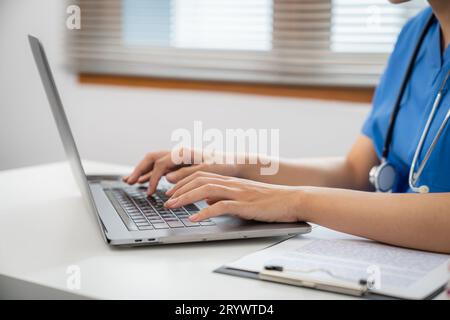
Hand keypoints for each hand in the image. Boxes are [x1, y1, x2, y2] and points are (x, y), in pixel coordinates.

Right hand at [123, 149, 241, 194]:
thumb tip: (167, 178)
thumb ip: (186, 174)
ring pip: (154, 162)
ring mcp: (178, 158)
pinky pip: (161, 168)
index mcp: (183, 152)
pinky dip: (151, 174)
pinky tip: (144, 182)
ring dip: (142, 171)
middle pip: (152, 158)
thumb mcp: (206, 171)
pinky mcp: (180, 164)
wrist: (234, 164)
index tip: (150, 192)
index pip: (160, 164)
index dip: (153, 178)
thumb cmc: (223, 166)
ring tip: (130, 181)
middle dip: (139, 170)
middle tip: (129, 181)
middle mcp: (178, 153)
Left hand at [164, 171, 304, 222]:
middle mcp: (231, 183)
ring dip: (185, 198)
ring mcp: (237, 193)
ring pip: (205, 190)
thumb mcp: (243, 196)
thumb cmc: (270, 200)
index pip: (201, 176)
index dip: (183, 182)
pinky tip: (194, 218)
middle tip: (165, 199)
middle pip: (198, 180)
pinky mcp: (244, 205)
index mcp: (230, 180)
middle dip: (179, 188)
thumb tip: (208, 202)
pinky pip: (220, 207)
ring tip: (172, 206)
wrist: (292, 199)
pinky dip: (204, 212)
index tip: (171, 190)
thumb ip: (224, 197)